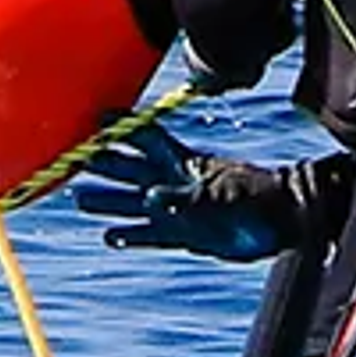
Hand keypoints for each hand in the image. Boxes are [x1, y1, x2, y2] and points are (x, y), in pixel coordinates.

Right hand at [74, 120, 300, 260]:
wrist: (283, 222)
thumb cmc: (256, 197)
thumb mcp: (219, 195)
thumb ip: (183, 198)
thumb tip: (150, 197)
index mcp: (184, 163)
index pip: (145, 138)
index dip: (121, 128)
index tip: (95, 119)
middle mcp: (175, 182)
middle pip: (131, 169)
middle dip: (103, 164)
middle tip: (72, 160)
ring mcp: (178, 208)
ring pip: (133, 202)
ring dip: (108, 201)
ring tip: (79, 198)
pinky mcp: (185, 234)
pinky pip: (150, 234)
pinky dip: (131, 236)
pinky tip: (110, 237)